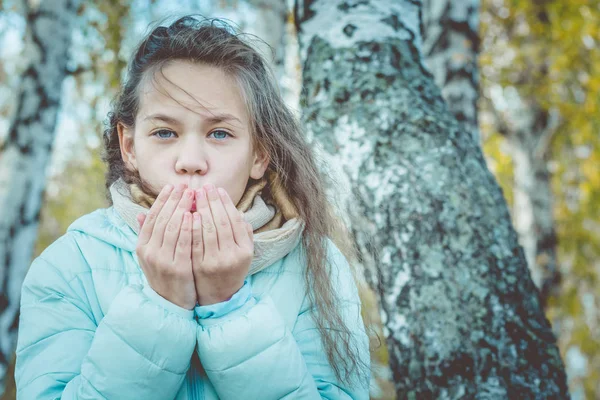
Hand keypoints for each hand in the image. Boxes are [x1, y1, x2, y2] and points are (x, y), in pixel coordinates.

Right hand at [135, 183, 196, 309]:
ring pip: (172, 228)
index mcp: (142, 246)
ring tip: (192, 195)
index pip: (152, 217)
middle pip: (162, 219)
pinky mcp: (177, 269)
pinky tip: (194, 215)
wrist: (169, 304)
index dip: (162, 200)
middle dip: (174, 200)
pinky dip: (187, 228)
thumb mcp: (151, 255)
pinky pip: (183, 244)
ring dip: (182, 209)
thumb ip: (147, 234)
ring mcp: (162, 261)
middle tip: (185, 186)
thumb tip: (140, 212)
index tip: (172, 186)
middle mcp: (149, 252)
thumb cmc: (164, 275)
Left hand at [192, 184, 253, 305]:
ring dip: (200, 209)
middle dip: (211, 201)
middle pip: (220, 221)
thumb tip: (237, 210)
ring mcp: (215, 261)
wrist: (219, 296)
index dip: (225, 203)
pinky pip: (194, 242)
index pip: (234, 220)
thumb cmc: (231, 268)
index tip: (218, 189)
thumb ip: (244, 232)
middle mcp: (232, 255)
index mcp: (245, 249)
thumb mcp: (244, 252)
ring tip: (194, 195)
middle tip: (204, 187)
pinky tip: (187, 213)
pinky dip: (191, 225)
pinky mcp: (200, 266)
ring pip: (207, 229)